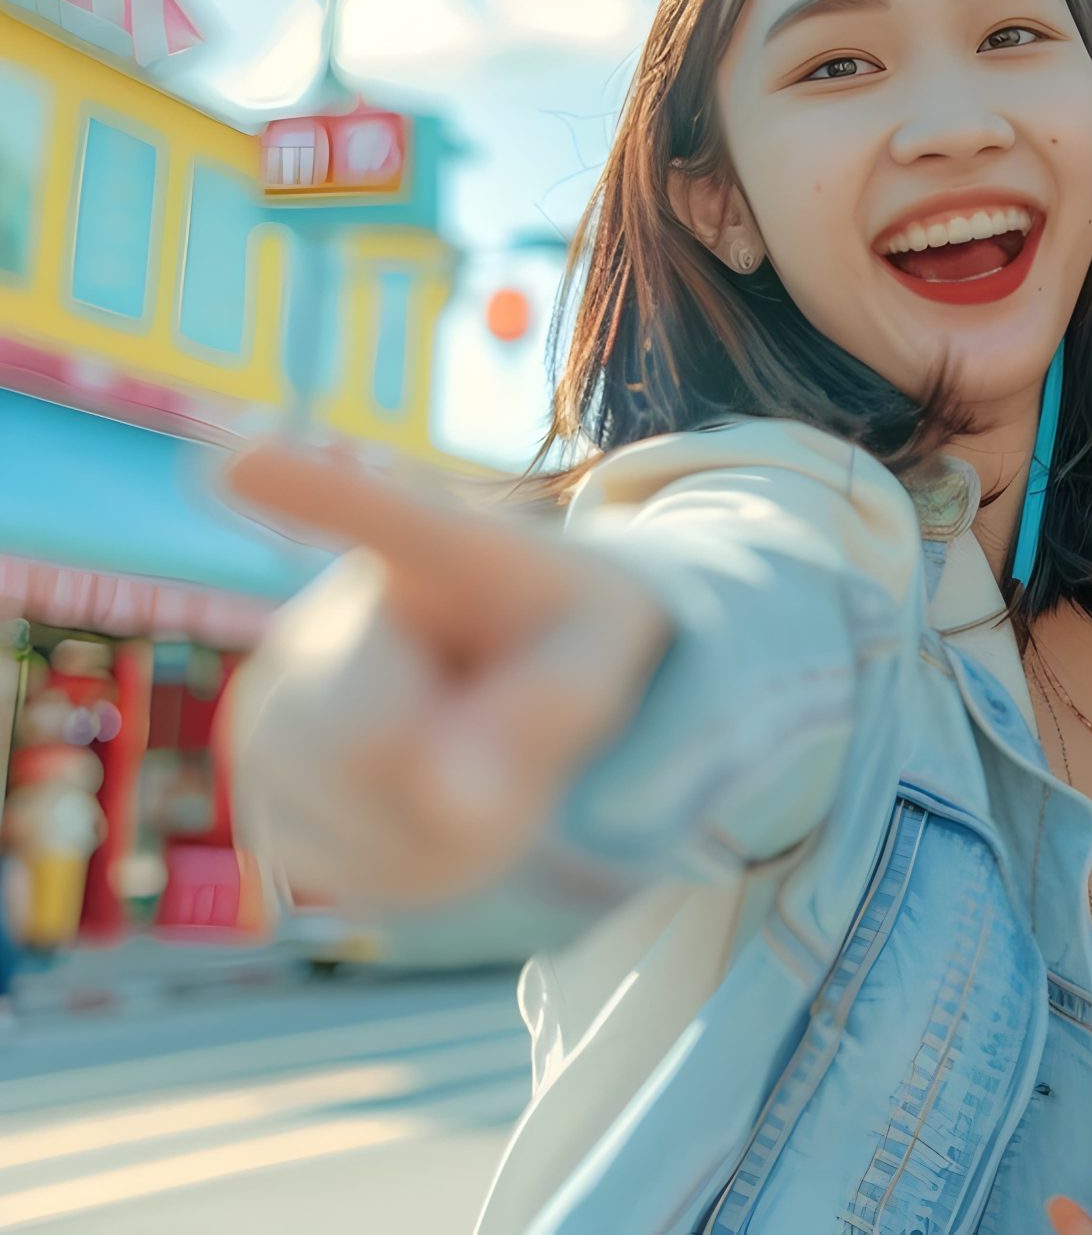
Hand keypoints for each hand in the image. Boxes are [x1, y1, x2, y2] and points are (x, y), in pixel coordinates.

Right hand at [218, 440, 667, 905]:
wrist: (528, 677)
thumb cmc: (571, 632)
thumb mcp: (610, 645)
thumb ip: (556, 702)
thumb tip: (448, 798)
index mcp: (423, 545)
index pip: (360, 513)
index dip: (304, 488)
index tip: (243, 459)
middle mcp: (320, 622)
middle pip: (368, 742)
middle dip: (465, 773)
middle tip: (514, 739)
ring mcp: (275, 716)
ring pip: (356, 819)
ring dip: (454, 828)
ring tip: (484, 765)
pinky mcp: (272, 799)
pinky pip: (351, 871)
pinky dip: (426, 866)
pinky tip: (447, 816)